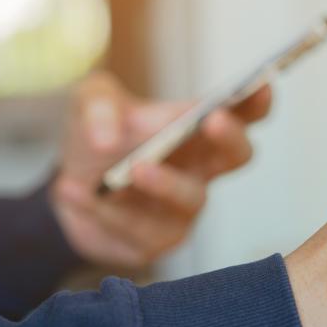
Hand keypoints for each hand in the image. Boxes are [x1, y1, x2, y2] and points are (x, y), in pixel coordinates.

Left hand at [50, 71, 271, 267]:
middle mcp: (202, 170)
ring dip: (166, 183)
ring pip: (191, 198)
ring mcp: (183, 210)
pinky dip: (103, 210)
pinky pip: (137, 230)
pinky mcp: (156, 243)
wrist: (64, 188)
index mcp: (197, 130)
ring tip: (133, 169)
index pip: (242, 114)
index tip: (262, 83)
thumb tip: (106, 139)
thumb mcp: (90, 102)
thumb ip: (98, 105)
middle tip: (212, 121)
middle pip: (238, 156)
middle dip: (231, 139)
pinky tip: (72, 190)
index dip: (257, 101)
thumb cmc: (96, 137)